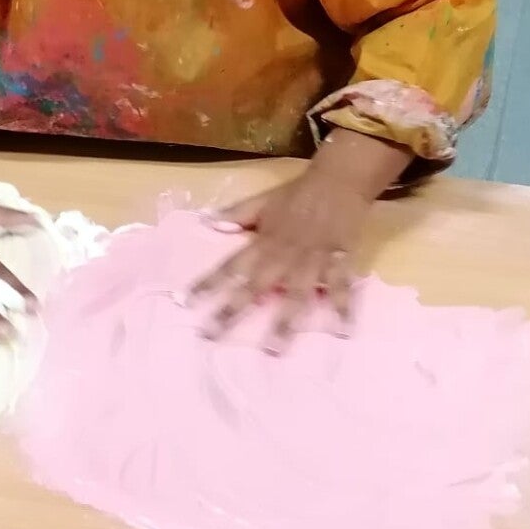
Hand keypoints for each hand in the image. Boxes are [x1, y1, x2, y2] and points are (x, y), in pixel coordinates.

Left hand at [188, 172, 365, 349]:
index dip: (208, 283)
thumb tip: (206, 221)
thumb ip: (237, 214)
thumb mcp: (263, 200)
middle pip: (255, 286)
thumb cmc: (298, 192)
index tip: (186, 303)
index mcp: (263, 241)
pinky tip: (343, 331)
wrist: (339, 179)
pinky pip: (339, 287)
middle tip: (213, 335)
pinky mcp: (337, 260)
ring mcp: (311, 260)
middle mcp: (283, 254)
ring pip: (296, 294)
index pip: (230, 265)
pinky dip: (343, 307)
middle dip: (233, 310)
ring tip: (275, 349)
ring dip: (286, 322)